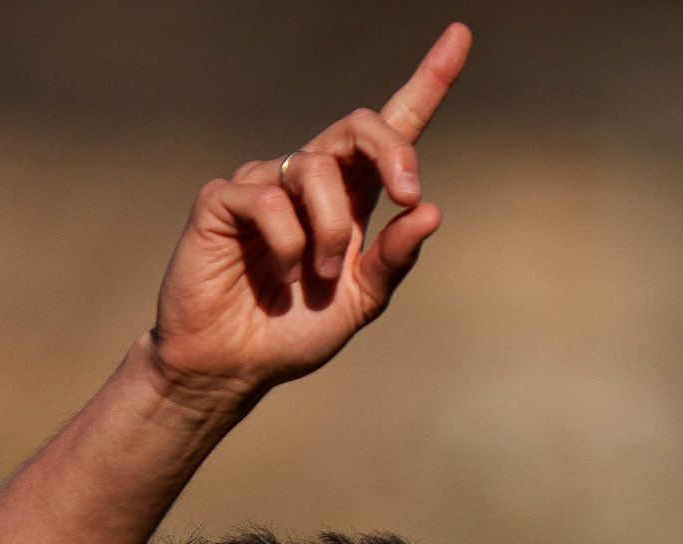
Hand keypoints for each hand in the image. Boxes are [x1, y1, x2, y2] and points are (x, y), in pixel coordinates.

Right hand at [145, 22, 469, 398]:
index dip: (427, 82)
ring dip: (330, 230)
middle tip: (407, 195)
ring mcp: (264, 183)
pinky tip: (281, 275)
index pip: (392, 129)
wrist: (231, 368)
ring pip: (316, 169)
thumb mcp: (359, 302)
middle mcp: (309, 180)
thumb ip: (393, 260)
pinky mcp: (223, 199)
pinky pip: (269, 201)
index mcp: (350, 198)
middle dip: (392, 150)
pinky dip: (288, 243)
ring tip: (314, 277)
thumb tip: (428, 211)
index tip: (460, 37)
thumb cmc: (291, 333)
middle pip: (359, 125)